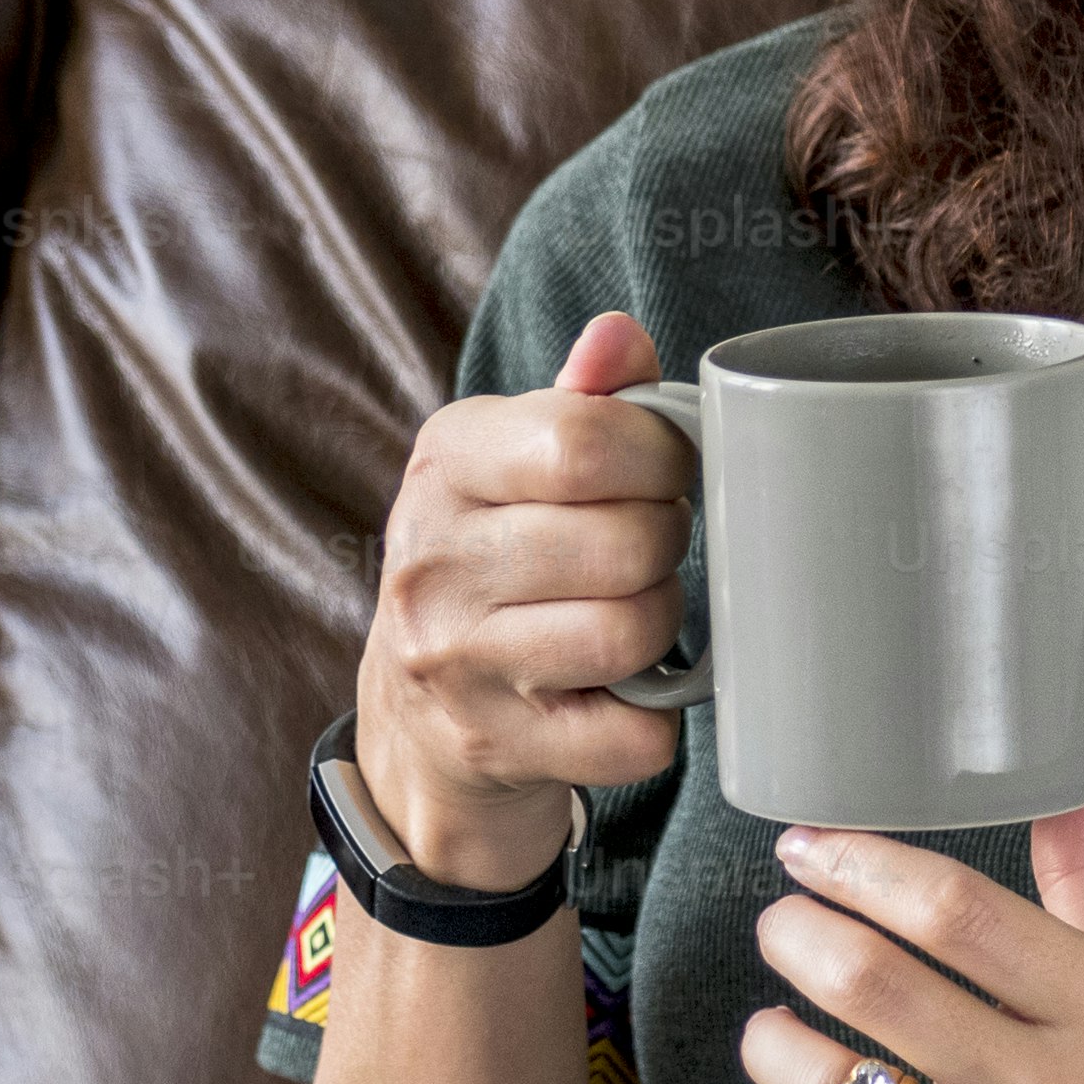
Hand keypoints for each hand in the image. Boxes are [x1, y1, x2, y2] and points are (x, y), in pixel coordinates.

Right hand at [350, 310, 694, 891]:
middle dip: (666, 542)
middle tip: (648, 546)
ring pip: (632, 633)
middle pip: (625, 542)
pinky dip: (657, 715)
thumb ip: (580, 398)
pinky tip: (625, 687)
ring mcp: (456, 663)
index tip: (663, 472)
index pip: (583, 441)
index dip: (661, 456)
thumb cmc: (493, 559)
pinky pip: (636, 734)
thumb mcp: (513, 461)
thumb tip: (619, 337)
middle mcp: (432, 561)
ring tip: (636, 606)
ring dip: (663, 622)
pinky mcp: (495, 745)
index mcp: (444, 463)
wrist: (416, 712)